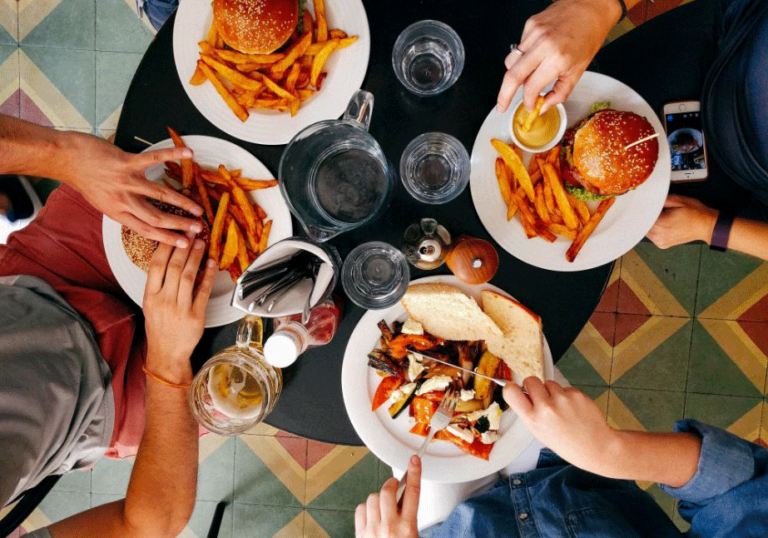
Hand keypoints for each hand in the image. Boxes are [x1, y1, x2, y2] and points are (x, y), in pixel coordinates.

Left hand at [59, 131, 203, 246]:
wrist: (66, 159)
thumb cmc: (84, 179)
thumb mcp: (101, 202)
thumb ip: (122, 208)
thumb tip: (141, 215)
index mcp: (117, 213)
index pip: (146, 230)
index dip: (167, 238)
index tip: (184, 244)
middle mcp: (123, 200)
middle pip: (157, 217)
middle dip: (180, 224)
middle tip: (198, 228)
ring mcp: (126, 181)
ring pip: (160, 194)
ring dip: (182, 202)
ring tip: (198, 208)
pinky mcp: (126, 162)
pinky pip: (153, 159)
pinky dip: (172, 155)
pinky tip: (188, 154)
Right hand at [143, 239, 215, 383]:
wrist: (167, 353)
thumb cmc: (159, 327)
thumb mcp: (151, 304)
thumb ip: (159, 283)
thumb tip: (173, 258)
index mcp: (150, 296)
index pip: (156, 265)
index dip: (166, 246)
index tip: (173, 233)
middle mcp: (164, 300)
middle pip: (174, 267)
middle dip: (184, 246)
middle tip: (191, 231)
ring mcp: (180, 308)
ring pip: (189, 276)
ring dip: (196, 257)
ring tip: (201, 243)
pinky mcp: (196, 316)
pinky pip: (203, 291)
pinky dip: (209, 276)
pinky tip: (212, 263)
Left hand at [356, 455, 420, 537]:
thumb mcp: (412, 534)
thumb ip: (408, 515)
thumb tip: (402, 494)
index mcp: (407, 527)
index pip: (412, 492)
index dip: (414, 473)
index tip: (414, 461)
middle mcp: (390, 527)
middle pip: (387, 491)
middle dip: (390, 484)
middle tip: (393, 486)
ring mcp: (374, 529)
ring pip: (372, 497)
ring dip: (378, 498)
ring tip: (383, 508)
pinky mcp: (361, 533)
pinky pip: (360, 508)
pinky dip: (366, 508)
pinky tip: (372, 514)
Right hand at [497, 0, 621, 112]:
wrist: (592, 7)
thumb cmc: (589, 36)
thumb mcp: (578, 71)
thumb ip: (559, 93)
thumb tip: (543, 106)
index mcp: (558, 59)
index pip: (531, 87)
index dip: (528, 101)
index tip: (529, 106)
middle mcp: (543, 45)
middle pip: (512, 76)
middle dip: (504, 95)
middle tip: (502, 106)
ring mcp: (534, 32)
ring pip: (511, 62)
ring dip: (515, 74)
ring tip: (527, 76)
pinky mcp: (530, 24)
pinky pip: (519, 47)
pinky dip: (524, 57)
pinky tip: (537, 53)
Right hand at [504, 378, 620, 475]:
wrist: (595, 446)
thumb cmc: (566, 443)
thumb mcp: (539, 432)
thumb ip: (529, 412)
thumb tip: (522, 393)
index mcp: (533, 419)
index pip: (511, 392)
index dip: (511, 388)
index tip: (515, 389)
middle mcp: (546, 407)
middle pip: (530, 380)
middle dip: (534, 386)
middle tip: (541, 397)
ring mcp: (562, 399)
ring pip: (549, 383)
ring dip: (552, 391)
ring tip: (561, 408)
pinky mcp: (577, 394)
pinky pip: (565, 388)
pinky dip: (567, 395)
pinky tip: (573, 409)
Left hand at [647, 194, 717, 248]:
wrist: (707, 226)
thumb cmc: (695, 213)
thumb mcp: (677, 200)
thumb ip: (660, 200)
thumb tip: (648, 201)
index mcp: (659, 225)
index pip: (641, 217)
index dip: (640, 210)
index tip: (639, 205)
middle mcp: (658, 236)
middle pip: (641, 225)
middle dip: (644, 217)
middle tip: (649, 209)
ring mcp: (659, 242)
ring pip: (645, 231)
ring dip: (648, 223)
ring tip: (659, 216)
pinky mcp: (662, 244)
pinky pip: (651, 236)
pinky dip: (653, 229)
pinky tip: (661, 223)